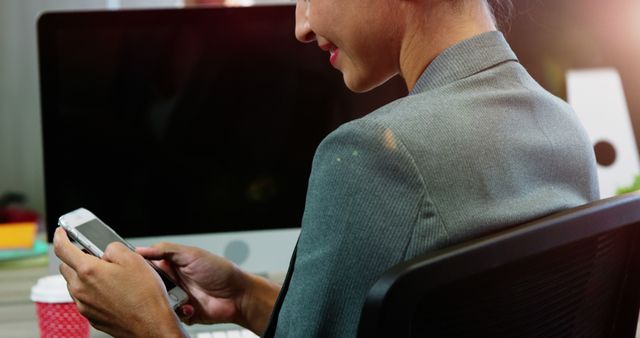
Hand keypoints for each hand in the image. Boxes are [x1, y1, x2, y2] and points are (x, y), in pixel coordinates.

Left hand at [53, 228, 184, 337]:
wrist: (151, 324)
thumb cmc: (144, 294)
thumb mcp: (133, 259)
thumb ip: (113, 248)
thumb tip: (106, 251)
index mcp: (89, 271)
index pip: (63, 249)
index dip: (60, 236)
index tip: (61, 232)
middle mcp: (81, 289)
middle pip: (66, 267)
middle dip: (75, 258)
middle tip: (94, 255)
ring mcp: (84, 305)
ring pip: (75, 284)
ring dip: (84, 276)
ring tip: (108, 275)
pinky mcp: (91, 316)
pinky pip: (84, 299)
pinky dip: (92, 291)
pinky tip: (111, 291)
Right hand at [137, 242, 279, 333]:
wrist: (238, 295)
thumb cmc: (219, 271)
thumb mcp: (191, 254)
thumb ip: (165, 250)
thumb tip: (140, 250)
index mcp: (172, 265)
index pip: (147, 266)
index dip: (140, 269)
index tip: (134, 271)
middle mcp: (173, 281)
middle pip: (149, 287)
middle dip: (154, 288)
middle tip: (163, 286)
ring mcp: (178, 298)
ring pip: (158, 303)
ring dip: (168, 301)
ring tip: (181, 296)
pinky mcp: (183, 313)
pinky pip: (171, 316)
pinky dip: (180, 312)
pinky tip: (191, 307)